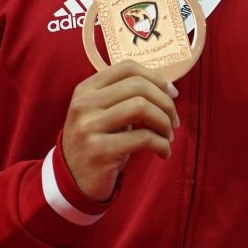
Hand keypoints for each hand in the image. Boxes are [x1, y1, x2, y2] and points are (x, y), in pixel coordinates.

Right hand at [61, 60, 179, 202]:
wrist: (73, 179)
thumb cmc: (97, 141)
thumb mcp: (102, 112)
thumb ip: (124, 96)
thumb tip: (166, 87)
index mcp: (86, 89)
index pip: (127, 68)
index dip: (156, 78)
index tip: (172, 93)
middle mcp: (84, 104)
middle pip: (138, 87)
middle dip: (165, 102)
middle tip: (174, 120)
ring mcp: (90, 127)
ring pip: (142, 108)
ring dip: (164, 122)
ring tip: (168, 136)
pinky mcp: (100, 151)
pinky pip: (143, 138)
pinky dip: (162, 144)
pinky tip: (163, 152)